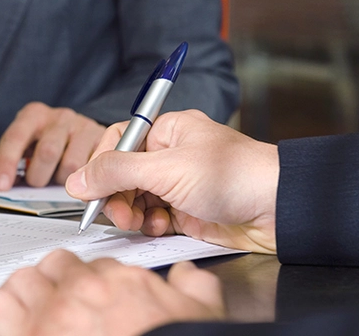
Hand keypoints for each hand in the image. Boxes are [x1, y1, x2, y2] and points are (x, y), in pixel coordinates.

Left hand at [0, 103, 104, 189]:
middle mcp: (59, 117)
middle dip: (38, 176)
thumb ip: (17, 160)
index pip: (15, 138)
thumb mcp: (28, 144)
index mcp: (33, 115)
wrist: (79, 130)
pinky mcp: (103, 138)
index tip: (2, 185)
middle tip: (38, 182)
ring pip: (71, 165)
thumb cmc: (47, 141)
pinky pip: (92, 168)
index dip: (7, 163)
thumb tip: (6, 184)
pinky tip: (79, 176)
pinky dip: (83, 180)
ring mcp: (82, 126)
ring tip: (59, 176)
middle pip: (47, 152)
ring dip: (63, 180)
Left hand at [0, 249, 224, 335]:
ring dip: (26, 292)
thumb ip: (193, 289)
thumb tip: (188, 275)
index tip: (95, 294)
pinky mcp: (26, 335)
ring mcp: (52, 312)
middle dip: (57, 279)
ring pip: (23, 279)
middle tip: (63, 300)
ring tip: (32, 307)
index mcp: (121, 281)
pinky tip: (7, 319)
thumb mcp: (199, 315)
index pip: (96, 264)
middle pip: (56, 264)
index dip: (94, 281)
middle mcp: (83, 290)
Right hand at [65, 109, 278, 252]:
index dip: (102, 164)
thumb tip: (76, 180)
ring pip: (135, 198)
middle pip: (123, 173)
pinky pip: (153, 218)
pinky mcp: (188, 212)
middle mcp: (172, 155)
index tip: (90, 186)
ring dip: (131, 212)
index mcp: (168, 131)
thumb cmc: (236, 175)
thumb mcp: (166, 169)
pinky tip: (159, 227)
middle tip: (117, 212)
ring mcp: (179, 185)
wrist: (282, 210)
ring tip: (138, 221)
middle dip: (115, 194)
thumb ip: (115, 172)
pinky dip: (150, 225)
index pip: (118, 141)